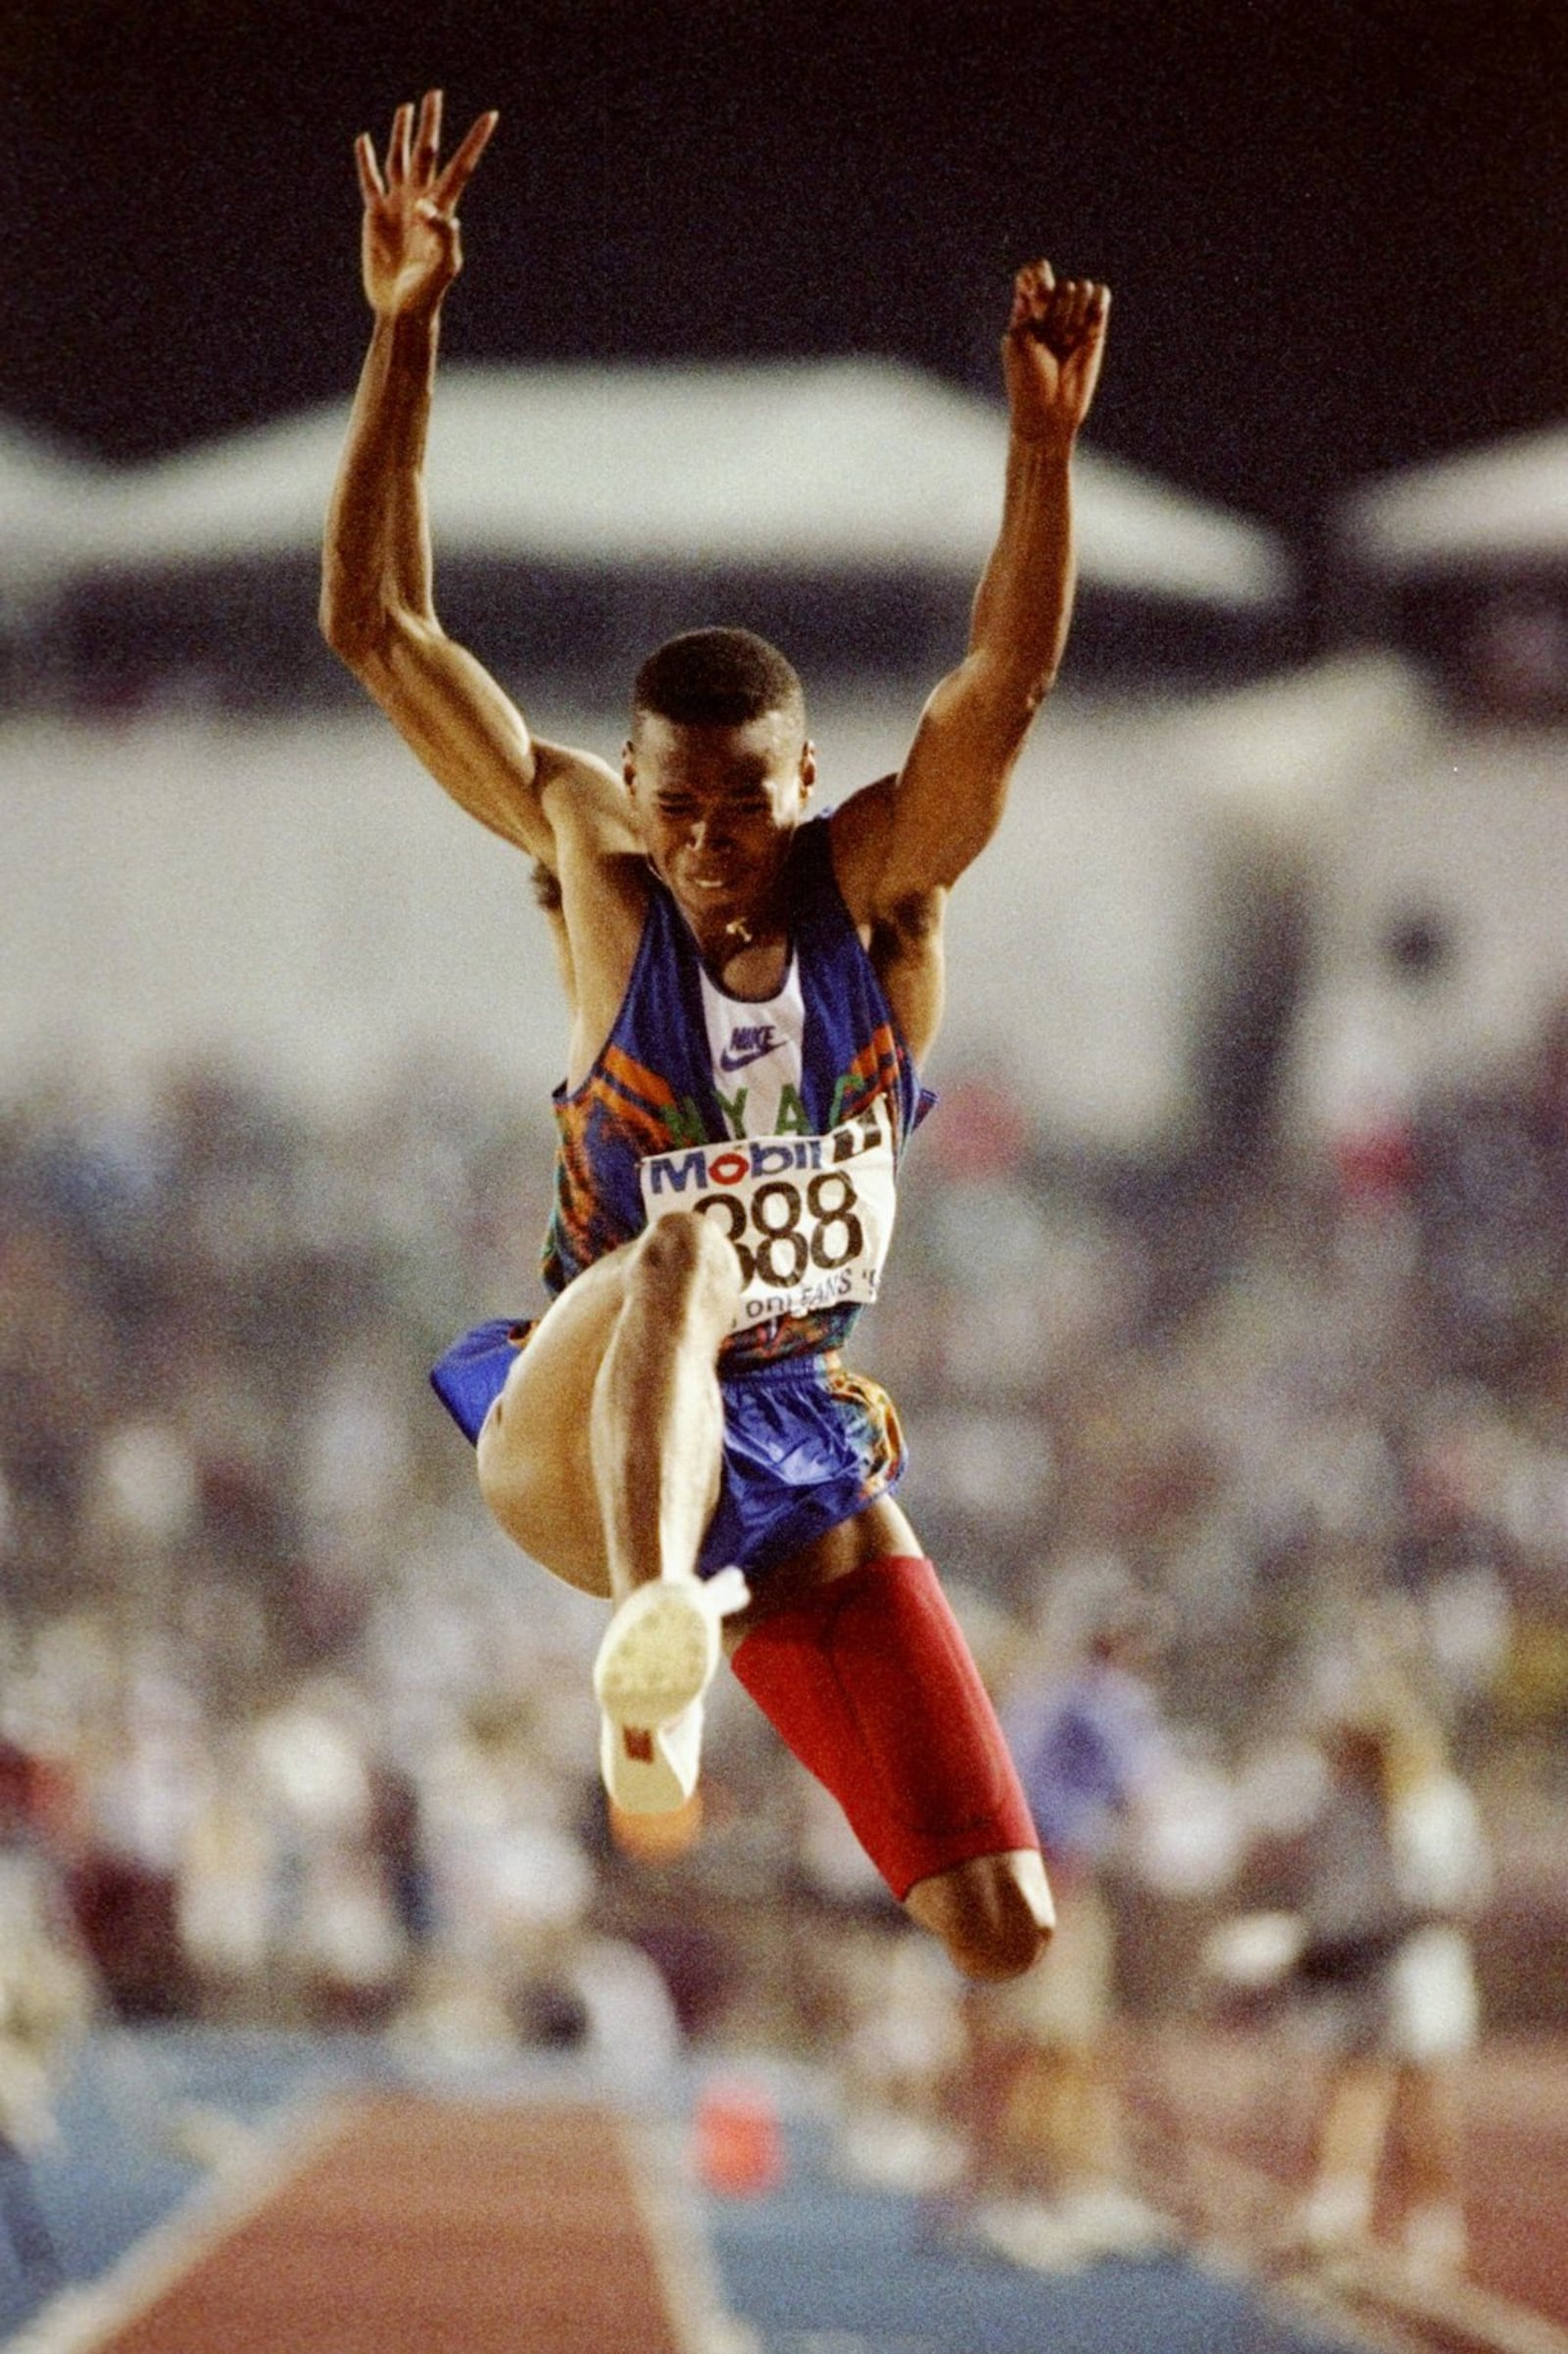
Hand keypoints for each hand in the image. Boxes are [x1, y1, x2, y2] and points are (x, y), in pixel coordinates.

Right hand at [355, 89, 496, 319]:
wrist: (402, 308)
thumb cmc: (428, 291)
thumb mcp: (443, 266)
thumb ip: (442, 234)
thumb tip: (427, 206)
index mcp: (442, 207)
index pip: (461, 166)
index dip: (475, 141)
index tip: (491, 116)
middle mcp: (421, 199)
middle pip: (427, 152)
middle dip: (431, 124)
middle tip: (435, 94)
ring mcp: (398, 204)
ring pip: (399, 159)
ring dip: (401, 133)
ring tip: (406, 108)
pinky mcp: (376, 214)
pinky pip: (371, 180)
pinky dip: (366, 160)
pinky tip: (365, 141)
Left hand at [1001, 260, 1109, 443]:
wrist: (1050, 412)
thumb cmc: (1026, 379)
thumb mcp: (1018, 338)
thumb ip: (1029, 303)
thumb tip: (1040, 267)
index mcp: (1026, 310)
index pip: (1033, 273)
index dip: (1037, 277)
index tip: (1035, 299)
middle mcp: (1051, 310)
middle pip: (1059, 284)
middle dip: (1054, 311)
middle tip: (1048, 342)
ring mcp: (1074, 318)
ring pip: (1080, 288)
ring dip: (1073, 316)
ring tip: (1065, 344)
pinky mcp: (1095, 328)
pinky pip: (1101, 296)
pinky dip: (1097, 302)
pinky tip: (1088, 326)